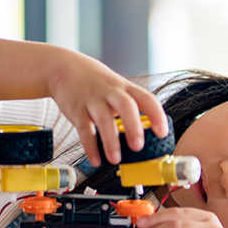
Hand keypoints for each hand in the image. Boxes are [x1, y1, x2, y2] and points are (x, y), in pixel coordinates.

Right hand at [48, 52, 167, 165]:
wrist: (65, 68)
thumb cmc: (97, 82)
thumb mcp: (118, 87)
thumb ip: (132, 107)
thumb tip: (148, 134)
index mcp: (126, 88)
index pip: (146, 98)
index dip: (156, 115)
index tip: (162, 133)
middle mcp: (111, 93)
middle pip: (125, 106)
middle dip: (133, 126)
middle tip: (138, 146)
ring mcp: (93, 101)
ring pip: (103, 119)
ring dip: (110, 141)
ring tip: (115, 159)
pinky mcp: (77, 110)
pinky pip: (84, 130)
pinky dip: (90, 146)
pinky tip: (96, 159)